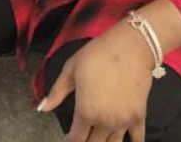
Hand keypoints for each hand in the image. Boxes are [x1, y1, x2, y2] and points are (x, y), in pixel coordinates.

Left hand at [37, 22, 154, 141]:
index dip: (70, 139)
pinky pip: (137, 139)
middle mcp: (105, 121)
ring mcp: (124, 121)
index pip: (76, 138)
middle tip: (82, 134)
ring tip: (97, 137)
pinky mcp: (139, 116)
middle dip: (86, 141)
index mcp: (86, 111)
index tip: (68, 136)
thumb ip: (56, 92)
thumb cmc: (97, 55)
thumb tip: (42, 108)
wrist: (129, 47)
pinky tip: (125, 141)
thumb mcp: (70, 69)